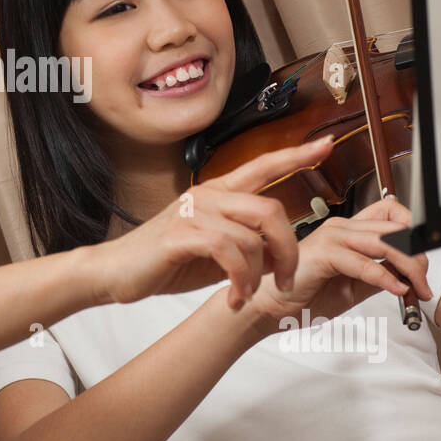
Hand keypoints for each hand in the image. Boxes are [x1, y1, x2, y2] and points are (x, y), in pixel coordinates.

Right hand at [86, 138, 335, 309]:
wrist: (115, 272)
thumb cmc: (164, 262)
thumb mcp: (214, 254)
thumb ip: (246, 247)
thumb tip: (278, 255)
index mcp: (217, 194)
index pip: (263, 166)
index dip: (296, 155)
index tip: (326, 144)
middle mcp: (207, 196)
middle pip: (270, 210)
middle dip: (289, 250)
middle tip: (287, 280)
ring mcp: (193, 213)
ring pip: (251, 237)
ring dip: (259, 275)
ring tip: (248, 295)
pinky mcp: (180, 235)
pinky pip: (228, 252)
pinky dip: (240, 280)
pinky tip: (234, 296)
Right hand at [245, 197, 430, 328]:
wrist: (271, 308)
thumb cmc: (304, 296)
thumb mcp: (352, 287)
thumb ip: (377, 277)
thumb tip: (407, 276)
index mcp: (346, 230)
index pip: (391, 214)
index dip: (413, 233)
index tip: (423, 264)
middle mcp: (341, 227)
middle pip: (395, 229)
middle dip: (418, 257)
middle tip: (424, 285)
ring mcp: (332, 236)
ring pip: (386, 242)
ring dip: (409, 266)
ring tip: (417, 289)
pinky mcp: (324, 253)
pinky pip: (364, 263)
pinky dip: (385, 277)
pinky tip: (397, 290)